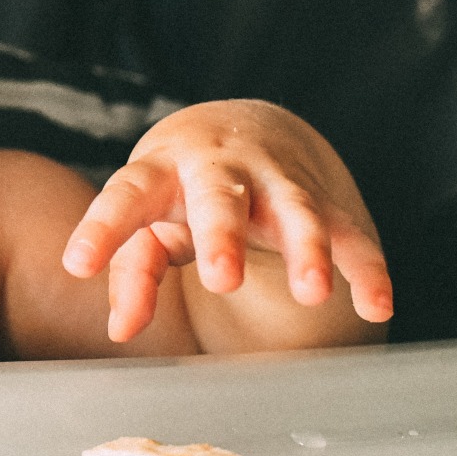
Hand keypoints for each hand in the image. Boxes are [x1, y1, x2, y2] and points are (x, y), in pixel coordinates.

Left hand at [61, 100, 394, 341]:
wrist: (242, 127)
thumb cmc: (175, 188)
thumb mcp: (147, 219)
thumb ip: (133, 271)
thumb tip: (119, 328)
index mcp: (160, 170)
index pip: (125, 195)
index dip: (102, 229)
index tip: (78, 263)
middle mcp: (220, 169)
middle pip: (220, 196)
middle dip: (223, 235)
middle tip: (222, 278)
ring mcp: (276, 181)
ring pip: (296, 208)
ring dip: (306, 248)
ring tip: (313, 293)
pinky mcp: (324, 201)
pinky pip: (351, 235)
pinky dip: (367, 269)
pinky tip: (378, 306)